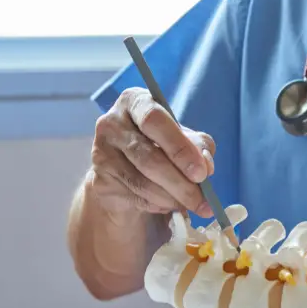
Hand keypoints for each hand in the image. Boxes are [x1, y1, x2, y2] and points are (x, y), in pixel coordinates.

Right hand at [90, 87, 214, 216]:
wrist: (126, 171)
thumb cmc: (160, 147)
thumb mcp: (183, 139)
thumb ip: (199, 147)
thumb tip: (206, 166)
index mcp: (135, 102)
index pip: (154, 119)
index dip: (180, 148)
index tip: (201, 173)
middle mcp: (112, 123)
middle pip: (149, 157)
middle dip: (180, 183)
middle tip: (201, 200)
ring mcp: (101, 153)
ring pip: (142, 182)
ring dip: (172, 198)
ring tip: (190, 204)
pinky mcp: (100, 181)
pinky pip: (135, 197)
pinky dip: (159, 205)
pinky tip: (169, 204)